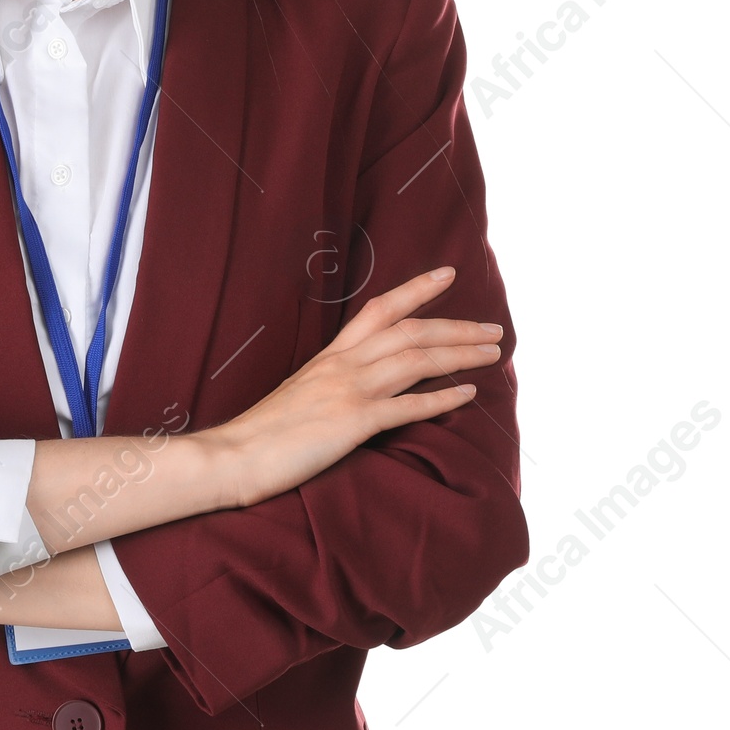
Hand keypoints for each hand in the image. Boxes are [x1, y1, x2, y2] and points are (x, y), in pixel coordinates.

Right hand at [200, 265, 500, 508]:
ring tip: (493, 352)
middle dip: (457, 326)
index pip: (379, 309)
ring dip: (460, 353)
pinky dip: (442, 398)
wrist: (234, 454)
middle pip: (410, 332)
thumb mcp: (300, 392)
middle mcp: (343, 364)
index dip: (416, 289)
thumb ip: (330, 381)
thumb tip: (357, 382)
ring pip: (415, 360)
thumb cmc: (264, 430)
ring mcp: (349, 391)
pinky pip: (407, 405)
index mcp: (330, 355)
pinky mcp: (353, 422)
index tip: (448, 275)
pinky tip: (469, 394)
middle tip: (494, 328)